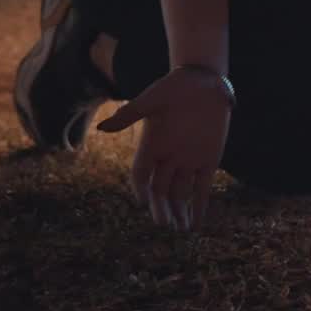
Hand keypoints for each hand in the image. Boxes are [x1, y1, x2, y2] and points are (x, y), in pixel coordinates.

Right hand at [97, 69, 231, 230]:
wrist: (204, 80)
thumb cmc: (174, 87)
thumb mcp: (151, 100)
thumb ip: (129, 115)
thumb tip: (101, 128)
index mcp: (150, 145)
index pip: (141, 174)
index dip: (141, 188)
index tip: (142, 201)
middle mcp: (167, 157)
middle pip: (160, 189)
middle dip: (162, 207)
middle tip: (164, 224)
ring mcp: (188, 160)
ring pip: (181, 193)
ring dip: (180, 212)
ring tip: (180, 230)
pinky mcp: (208, 160)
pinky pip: (203, 187)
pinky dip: (201, 204)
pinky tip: (198, 222)